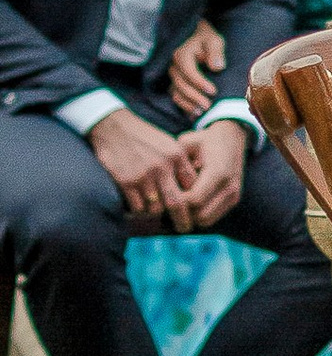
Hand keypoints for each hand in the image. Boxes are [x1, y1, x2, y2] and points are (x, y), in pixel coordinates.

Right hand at [86, 103, 190, 222]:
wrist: (114, 127)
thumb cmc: (144, 137)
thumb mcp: (168, 144)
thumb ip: (180, 163)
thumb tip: (191, 188)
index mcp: (176, 155)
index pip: (192, 186)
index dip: (193, 200)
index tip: (194, 210)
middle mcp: (163, 166)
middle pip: (177, 203)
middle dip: (183, 220)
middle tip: (184, 229)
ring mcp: (144, 175)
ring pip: (155, 209)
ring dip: (155, 213)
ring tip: (152, 210)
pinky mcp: (126, 182)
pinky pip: (137, 208)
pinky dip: (138, 211)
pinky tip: (137, 205)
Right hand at [165, 20, 222, 121]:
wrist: (197, 38)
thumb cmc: (207, 40)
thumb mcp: (214, 40)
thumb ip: (215, 51)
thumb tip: (217, 67)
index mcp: (182, 54)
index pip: (188, 70)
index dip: (199, 82)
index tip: (213, 91)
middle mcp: (174, 66)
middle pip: (181, 85)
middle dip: (195, 97)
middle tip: (209, 106)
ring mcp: (173, 76)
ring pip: (176, 93)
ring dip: (188, 104)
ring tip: (202, 113)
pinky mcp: (175, 84)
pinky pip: (176, 97)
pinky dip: (184, 107)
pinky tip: (194, 115)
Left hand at [166, 121, 245, 227]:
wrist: (232, 137)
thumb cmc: (204, 141)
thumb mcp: (187, 144)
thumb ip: (175, 162)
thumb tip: (158, 181)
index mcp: (217, 171)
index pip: (193, 200)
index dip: (176, 202)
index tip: (164, 196)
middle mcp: (228, 186)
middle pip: (199, 215)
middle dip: (182, 212)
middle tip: (168, 203)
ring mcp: (233, 194)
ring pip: (205, 220)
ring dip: (190, 216)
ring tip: (178, 203)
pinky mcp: (234, 200)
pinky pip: (212, 218)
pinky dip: (199, 215)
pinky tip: (189, 203)